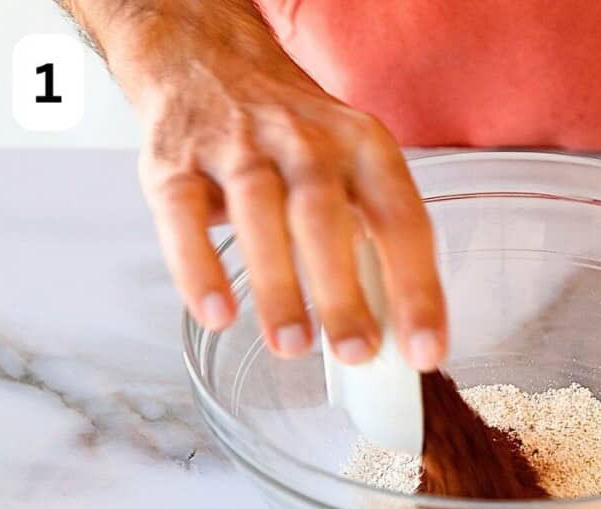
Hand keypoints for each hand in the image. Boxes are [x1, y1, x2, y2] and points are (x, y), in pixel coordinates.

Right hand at [106, 7, 445, 368]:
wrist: (211, 63)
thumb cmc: (296, 136)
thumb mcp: (350, 164)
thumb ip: (368, 236)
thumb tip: (391, 330)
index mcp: (364, 147)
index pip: (402, 220)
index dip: (418, 289)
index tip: (425, 349)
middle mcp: (305, 141)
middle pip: (327, 216)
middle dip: (344, 291)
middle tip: (357, 353)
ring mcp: (237, 148)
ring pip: (260, 212)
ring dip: (279, 285)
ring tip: (293, 345)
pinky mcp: (175, 163)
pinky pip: (184, 216)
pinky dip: (199, 267)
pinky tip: (218, 313)